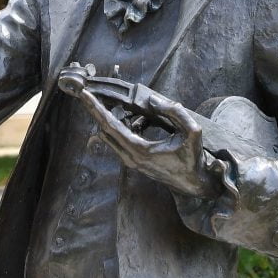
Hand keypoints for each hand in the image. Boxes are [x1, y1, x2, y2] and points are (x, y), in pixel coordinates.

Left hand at [77, 87, 221, 197]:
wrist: (193, 184)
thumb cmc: (192, 159)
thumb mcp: (192, 132)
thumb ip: (175, 112)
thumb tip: (152, 101)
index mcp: (140, 150)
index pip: (110, 126)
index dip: (96, 109)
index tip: (84, 95)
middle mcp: (130, 157)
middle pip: (104, 129)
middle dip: (95, 109)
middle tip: (85, 93)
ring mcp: (130, 161)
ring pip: (111, 135)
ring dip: (110, 117)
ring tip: (114, 102)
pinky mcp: (134, 161)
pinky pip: (120, 139)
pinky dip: (123, 125)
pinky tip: (138, 119)